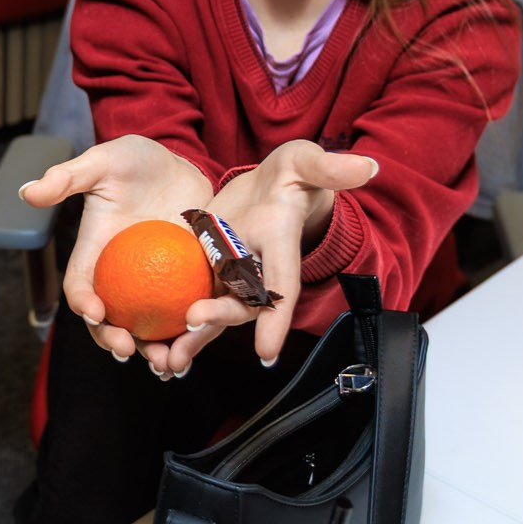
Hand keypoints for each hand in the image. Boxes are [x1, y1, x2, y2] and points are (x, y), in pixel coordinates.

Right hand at [20, 134, 214, 377]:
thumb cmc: (135, 160)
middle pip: (110, 319)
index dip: (83, 302)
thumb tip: (26, 192)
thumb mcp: (101, 162)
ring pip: (147, 326)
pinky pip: (185, 314)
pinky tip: (197, 346)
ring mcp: (153, 282)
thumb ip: (67, 177)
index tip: (95, 312)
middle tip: (127, 349)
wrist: (180, 161)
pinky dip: (189, 335)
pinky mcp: (186, 282)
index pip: (81, 285)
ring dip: (153, 350)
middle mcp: (121, 274)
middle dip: (113, 341)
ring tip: (166, 363)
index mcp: (95, 252)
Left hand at [167, 141, 377, 373]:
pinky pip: (193, 299)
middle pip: (242, 301)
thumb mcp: (306, 162)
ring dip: (194, 338)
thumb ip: (330, 167)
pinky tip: (153, 347)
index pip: (282, 284)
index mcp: (280, 244)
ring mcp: (233, 273)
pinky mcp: (210, 270)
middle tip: (194, 323)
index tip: (267, 352)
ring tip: (169, 361)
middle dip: (220, 316)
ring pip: (215, 311)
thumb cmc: (293, 174)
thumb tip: (368, 167)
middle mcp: (258, 267)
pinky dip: (177, 325)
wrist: (273, 188)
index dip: (276, 319)